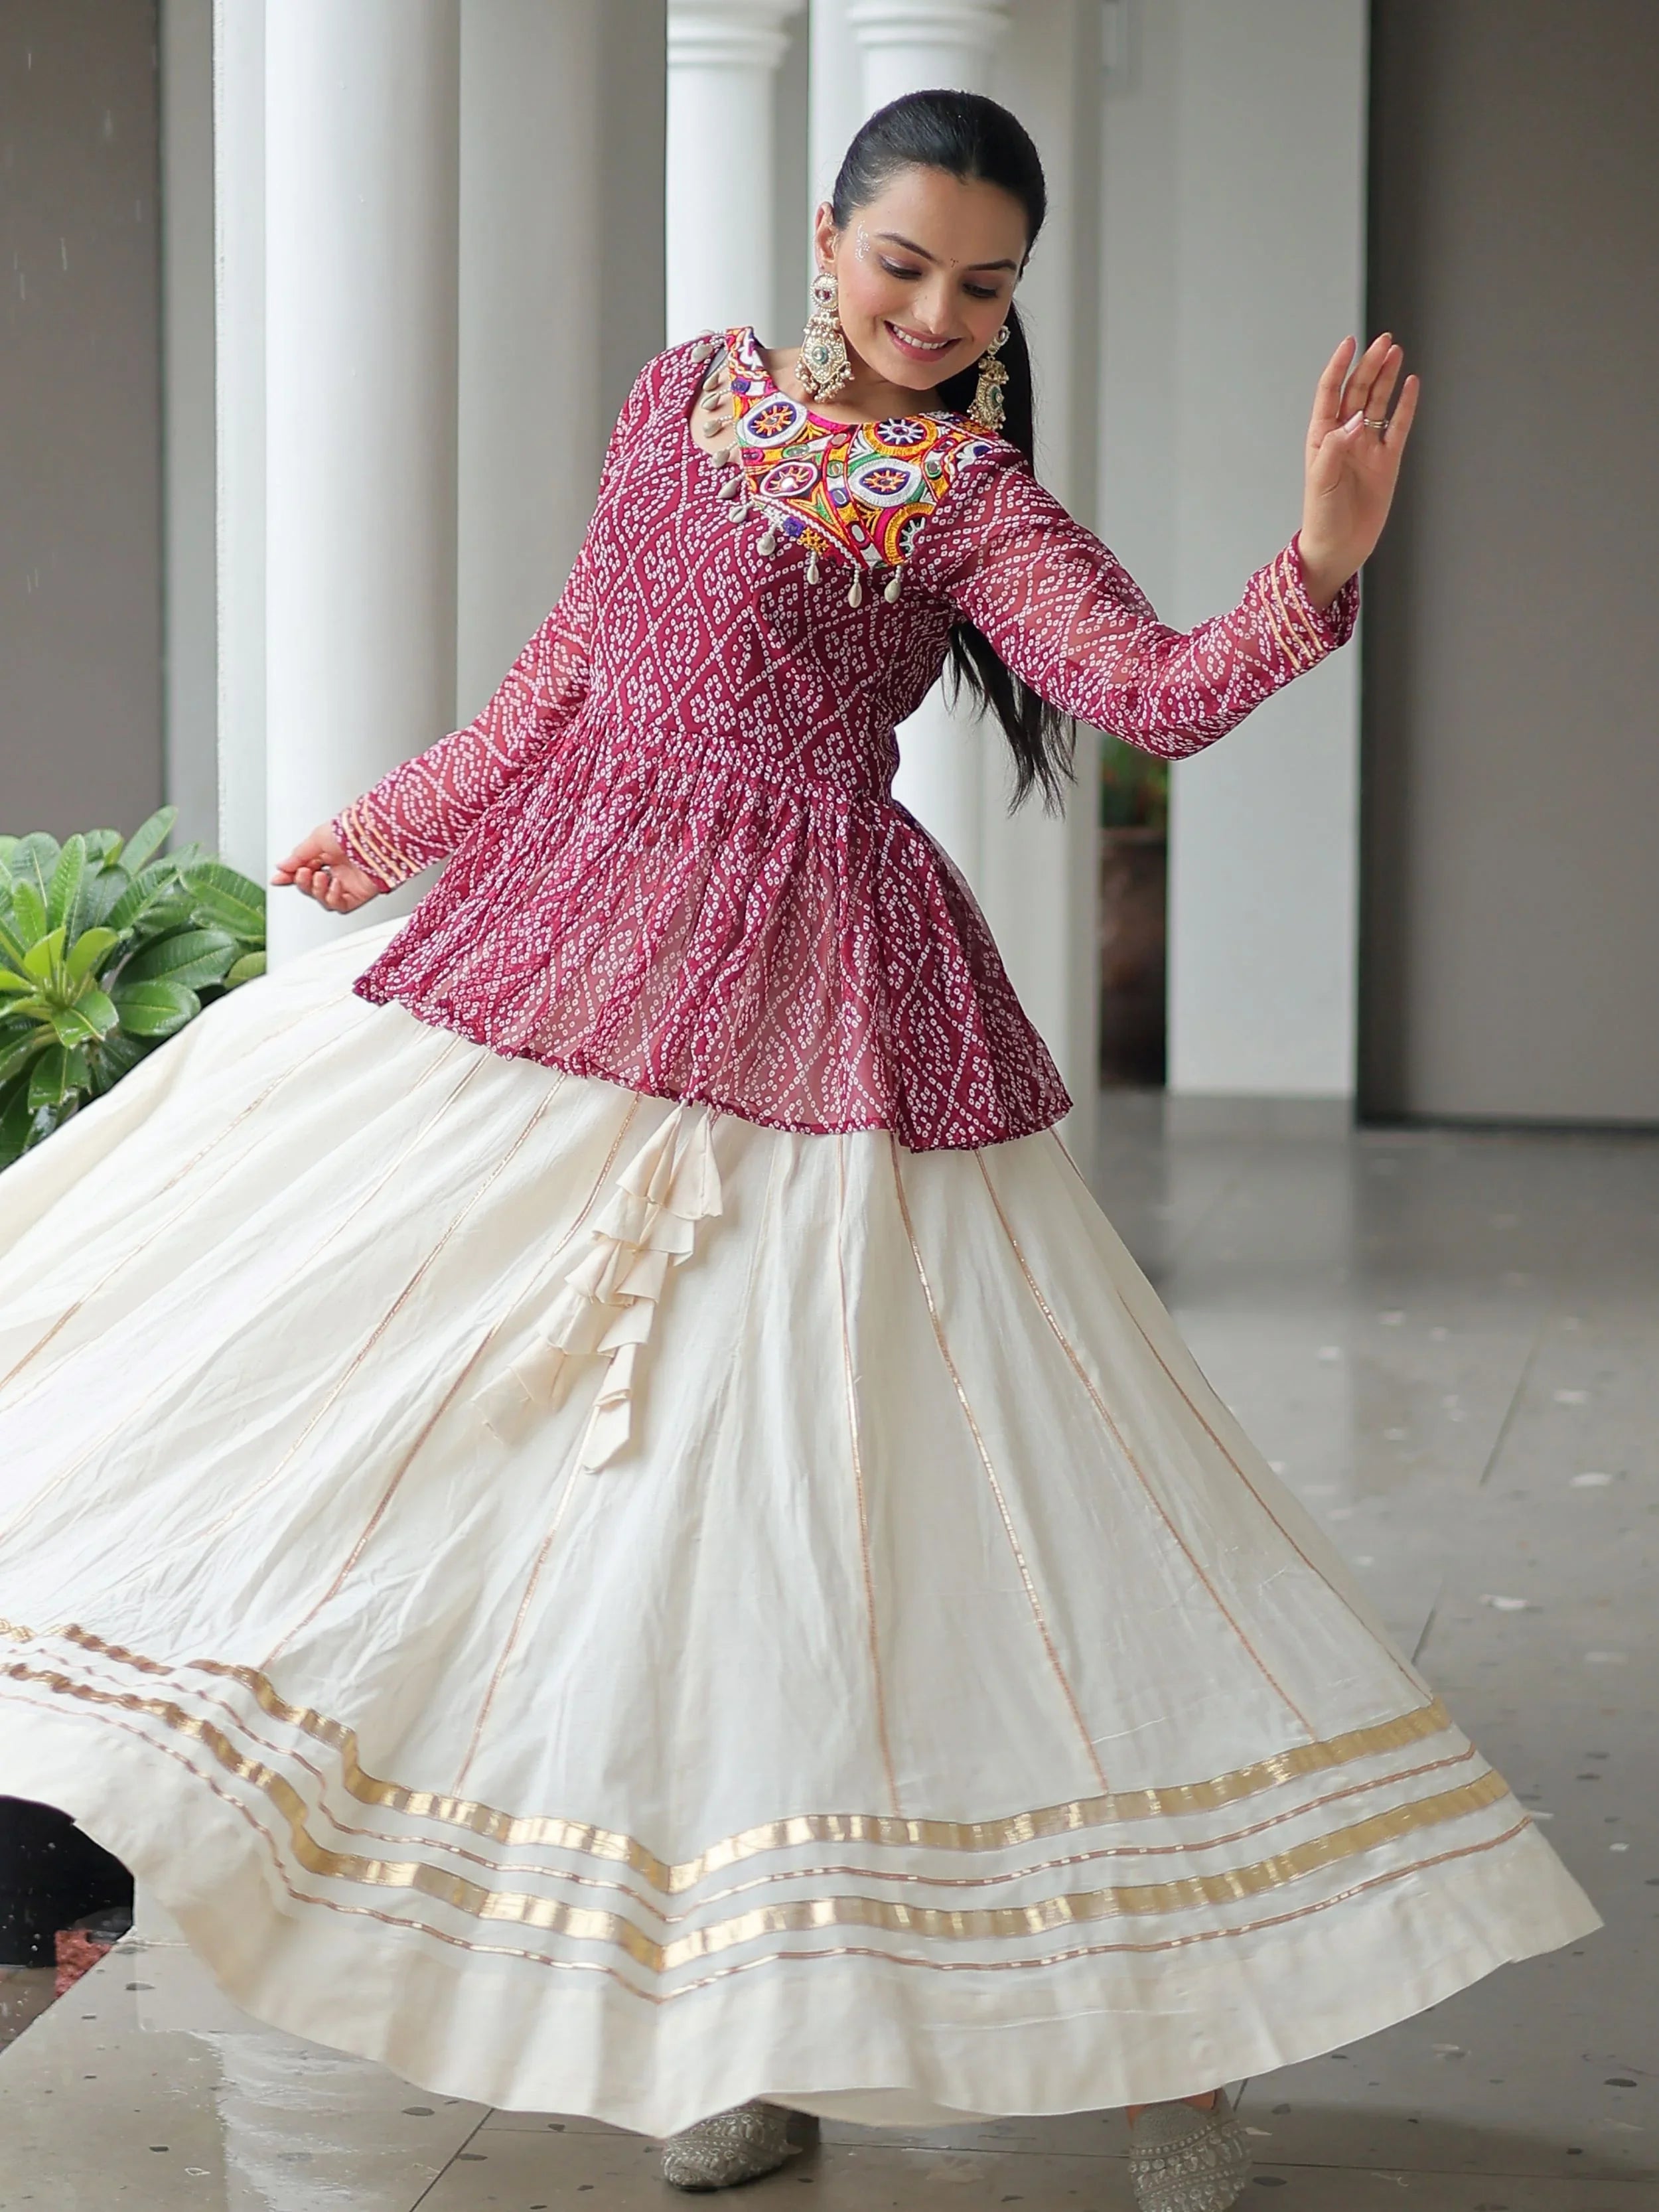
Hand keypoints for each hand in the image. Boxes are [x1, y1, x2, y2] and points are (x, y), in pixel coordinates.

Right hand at [270, 824, 383, 911]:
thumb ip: (299, 855)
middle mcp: (339, 868)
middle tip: (302, 873)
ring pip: (324, 898)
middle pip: (312, 886)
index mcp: (328, 853)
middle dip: (303, 882)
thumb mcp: (318, 838)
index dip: (290, 875)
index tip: (278, 878)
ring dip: (316, 890)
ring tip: (319, 877)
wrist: (375, 837)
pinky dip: (333, 898)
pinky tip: (335, 885)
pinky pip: (341, 904)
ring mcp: (349, 881)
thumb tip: (282, 865)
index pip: (304, 869)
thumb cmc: (353, 831)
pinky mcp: (360, 893)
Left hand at [1299, 332, 1419, 607]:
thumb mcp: (1322, 480)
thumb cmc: (1323, 516)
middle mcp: (1346, 436)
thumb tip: (1357, 419)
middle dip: (1370, 365)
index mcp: (1323, 436)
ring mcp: (1368, 446)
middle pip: (1358, 391)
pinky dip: (1405, 405)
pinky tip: (1410, 385)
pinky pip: (1399, 426)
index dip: (1339, 367)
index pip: (1330, 392)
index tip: (1350, 343)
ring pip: (1379, 403)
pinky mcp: (1388, 460)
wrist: (1340, 546)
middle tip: (1384, 341)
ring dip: (1386, 378)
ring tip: (1396, 353)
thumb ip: (1337, 446)